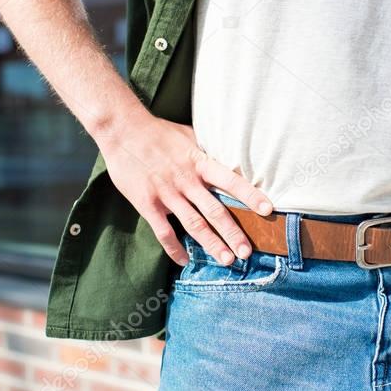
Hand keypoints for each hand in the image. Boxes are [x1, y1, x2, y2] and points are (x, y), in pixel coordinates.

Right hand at [99, 117, 272, 265]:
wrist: (123, 130)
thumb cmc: (159, 132)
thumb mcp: (190, 136)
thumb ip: (208, 153)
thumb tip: (231, 158)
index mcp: (199, 162)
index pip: (230, 180)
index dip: (250, 195)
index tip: (267, 209)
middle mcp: (186, 180)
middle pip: (214, 211)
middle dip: (233, 233)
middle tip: (247, 252)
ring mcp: (166, 194)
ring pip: (193, 225)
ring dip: (211, 244)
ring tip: (226, 260)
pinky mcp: (147, 204)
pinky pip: (163, 231)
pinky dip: (174, 248)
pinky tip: (184, 260)